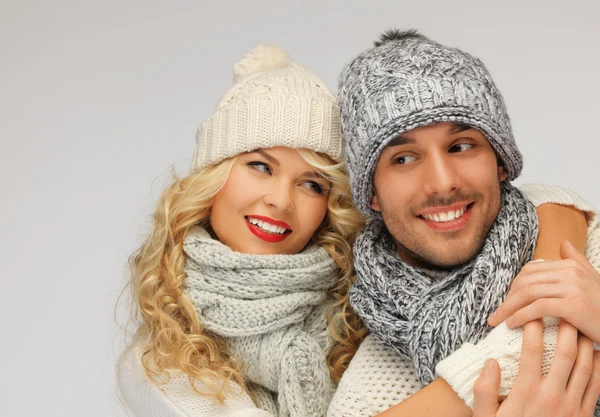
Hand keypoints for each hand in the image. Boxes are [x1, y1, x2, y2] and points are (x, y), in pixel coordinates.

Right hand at [473, 319, 599, 416]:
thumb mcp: (484, 416)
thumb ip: (484, 389)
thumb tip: (491, 362)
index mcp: (526, 392)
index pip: (532, 350)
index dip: (532, 327)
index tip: (529, 313)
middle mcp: (552, 395)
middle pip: (564, 352)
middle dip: (564, 327)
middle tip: (560, 311)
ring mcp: (572, 406)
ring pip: (585, 366)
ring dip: (584, 343)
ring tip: (579, 325)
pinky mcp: (583, 415)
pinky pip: (596, 385)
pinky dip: (598, 366)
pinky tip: (595, 353)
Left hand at [489, 240, 599, 343]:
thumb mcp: (592, 279)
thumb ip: (576, 260)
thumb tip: (563, 243)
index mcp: (571, 265)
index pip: (531, 270)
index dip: (514, 285)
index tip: (506, 300)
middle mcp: (571, 272)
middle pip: (526, 280)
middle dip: (507, 297)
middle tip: (496, 313)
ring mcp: (573, 287)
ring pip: (528, 293)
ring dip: (508, 308)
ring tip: (497, 320)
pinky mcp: (574, 305)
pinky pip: (538, 308)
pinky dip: (521, 315)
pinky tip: (512, 324)